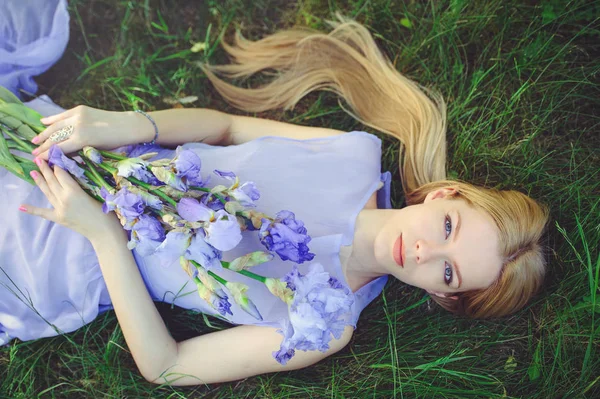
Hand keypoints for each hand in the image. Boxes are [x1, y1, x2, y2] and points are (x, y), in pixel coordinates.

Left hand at [19, 158, 122, 240]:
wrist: (104, 232)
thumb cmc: (107, 212)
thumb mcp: (97, 193)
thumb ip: (84, 184)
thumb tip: (75, 175)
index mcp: (74, 191)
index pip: (61, 174)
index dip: (57, 164)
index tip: (54, 156)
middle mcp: (63, 199)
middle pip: (52, 180)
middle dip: (45, 169)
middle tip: (39, 159)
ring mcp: (59, 209)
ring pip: (47, 191)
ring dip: (39, 181)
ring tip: (33, 171)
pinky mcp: (58, 218)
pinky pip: (43, 212)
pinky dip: (32, 209)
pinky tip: (22, 206)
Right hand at [30, 105, 153, 160]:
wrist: (127, 126)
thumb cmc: (114, 142)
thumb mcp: (95, 150)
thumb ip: (78, 150)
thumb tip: (61, 153)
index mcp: (82, 140)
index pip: (59, 149)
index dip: (46, 155)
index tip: (37, 160)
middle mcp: (77, 127)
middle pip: (55, 138)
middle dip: (43, 146)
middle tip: (33, 152)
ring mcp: (78, 116)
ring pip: (56, 126)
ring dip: (44, 133)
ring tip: (35, 140)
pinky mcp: (80, 109)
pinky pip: (63, 115)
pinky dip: (52, 119)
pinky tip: (43, 123)